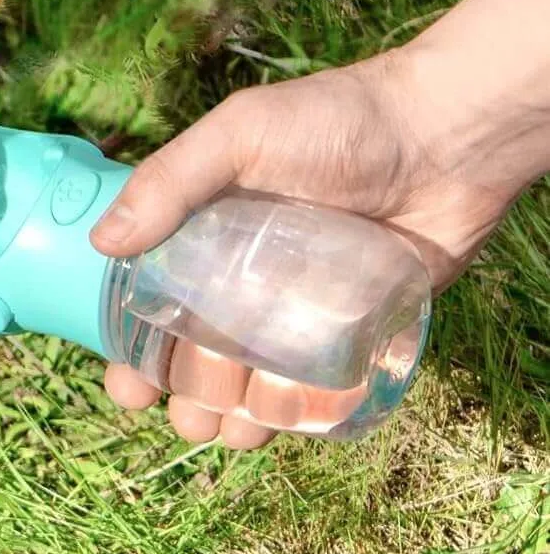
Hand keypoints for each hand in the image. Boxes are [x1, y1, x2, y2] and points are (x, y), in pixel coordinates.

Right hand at [90, 49, 522, 447]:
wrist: (449, 135)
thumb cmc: (336, 122)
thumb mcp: (240, 135)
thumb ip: (170, 181)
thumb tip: (102, 243)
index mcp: (202, 236)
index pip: (150, 305)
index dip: (132, 352)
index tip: (127, 388)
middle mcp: (243, 280)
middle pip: (198, 356)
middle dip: (184, 399)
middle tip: (189, 418)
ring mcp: (299, 310)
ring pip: (255, 383)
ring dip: (236, 418)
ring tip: (234, 432)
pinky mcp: (356, 331)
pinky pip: (322, 388)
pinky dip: (301, 415)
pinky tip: (290, 424)